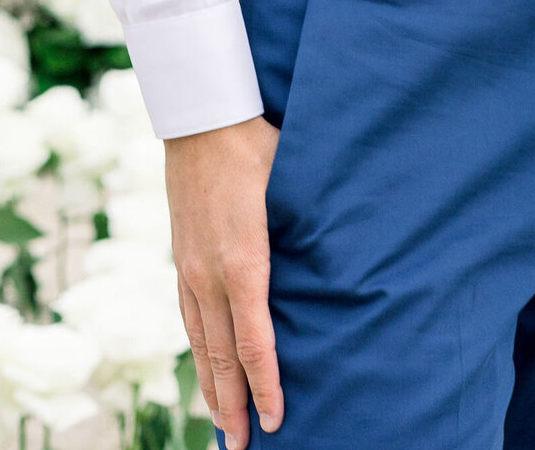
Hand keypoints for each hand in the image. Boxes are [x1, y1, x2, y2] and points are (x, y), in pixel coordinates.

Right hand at [165, 116, 280, 446]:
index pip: (255, 342)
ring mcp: (190, 269)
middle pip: (222, 357)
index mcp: (243, 262)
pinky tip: (206, 367)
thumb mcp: (294, 183)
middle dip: (235, 406)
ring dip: (212, 388)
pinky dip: (198, 353)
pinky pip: (189, 319)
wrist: (201, 118)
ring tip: (223, 425)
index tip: (278, 421)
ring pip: (201, 344)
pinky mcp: (181, 259)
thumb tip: (353, 249)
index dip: (267, 386)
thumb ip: (313, 224)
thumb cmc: (257, 144)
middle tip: (246, 448)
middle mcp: (209, 275)